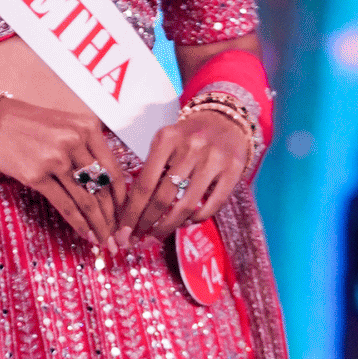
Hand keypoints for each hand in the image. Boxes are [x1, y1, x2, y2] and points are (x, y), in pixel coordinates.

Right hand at [0, 86, 122, 249]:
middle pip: (102, 188)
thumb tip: (107, 188)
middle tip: (118, 236)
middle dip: (112, 216)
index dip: (122, 199)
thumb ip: (87, 151)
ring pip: (86, 200)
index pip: (114, 170)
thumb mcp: (65, 127)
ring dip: (97, 224)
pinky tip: (85, 234)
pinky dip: (78, 223)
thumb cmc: (29, 126)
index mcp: (87, 128)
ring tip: (103, 240)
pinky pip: (65, 205)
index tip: (126, 215)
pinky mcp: (37, 175)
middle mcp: (75, 141)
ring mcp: (56, 158)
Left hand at [115, 109, 247, 248]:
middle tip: (139, 238)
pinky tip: (185, 221)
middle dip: (147, 223)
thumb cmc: (188, 137)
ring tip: (158, 234)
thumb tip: (133, 211)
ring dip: (169, 226)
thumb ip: (151, 170)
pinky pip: (212, 205)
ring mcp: (214, 158)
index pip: (144, 184)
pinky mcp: (233, 170)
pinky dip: (196, 219)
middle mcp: (191, 147)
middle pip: (163, 198)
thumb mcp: (165, 143)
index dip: (132, 213)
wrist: (225, 120)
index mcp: (167, 138)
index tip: (123, 231)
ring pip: (187, 205)